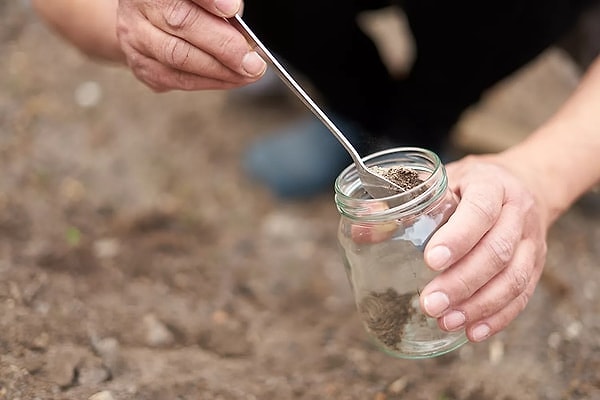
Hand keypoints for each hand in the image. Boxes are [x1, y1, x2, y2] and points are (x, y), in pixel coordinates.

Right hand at [116, 0, 266, 90]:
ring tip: (249, 71)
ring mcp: (136, 40)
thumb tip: (237, 13)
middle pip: (180, 24)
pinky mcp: (143, 67)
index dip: (209, 0)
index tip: (233, 9)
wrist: (145, 20)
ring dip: (221, 69)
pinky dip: (211, 81)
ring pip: (179, 58)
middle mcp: (138, 9)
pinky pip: (179, 79)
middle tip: (252, 58)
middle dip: (223, 45)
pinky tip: (233, 78)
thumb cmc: (177, 4)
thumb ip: (214, 2)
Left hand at [419, 154, 549, 341]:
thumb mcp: (441, 180)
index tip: (431, 261)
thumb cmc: (471, 184)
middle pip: (496, 251)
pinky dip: (498, 318)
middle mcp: (517, 212)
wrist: (525, 183)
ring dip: (478, 306)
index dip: (458, 237)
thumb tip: (361, 231)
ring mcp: (531, 241)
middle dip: (462, 282)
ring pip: (513, 279)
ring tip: (446, 322)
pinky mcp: (535, 266)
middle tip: (429, 304)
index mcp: (491, 184)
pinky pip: (522, 296)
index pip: (480, 210)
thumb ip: (405, 202)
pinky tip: (473, 332)